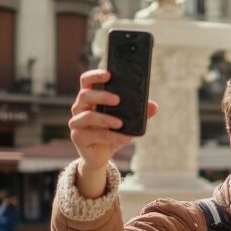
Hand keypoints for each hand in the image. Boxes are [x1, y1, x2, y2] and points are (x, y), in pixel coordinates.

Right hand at [68, 70, 158, 197]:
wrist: (101, 156)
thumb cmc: (112, 133)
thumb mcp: (126, 122)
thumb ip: (138, 113)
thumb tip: (154, 106)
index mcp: (90, 99)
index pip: (86, 81)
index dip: (95, 75)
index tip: (109, 74)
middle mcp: (79, 108)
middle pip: (85, 95)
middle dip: (102, 96)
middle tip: (118, 100)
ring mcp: (76, 123)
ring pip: (88, 116)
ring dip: (106, 119)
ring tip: (121, 123)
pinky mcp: (78, 137)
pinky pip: (94, 135)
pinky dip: (111, 136)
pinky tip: (125, 138)